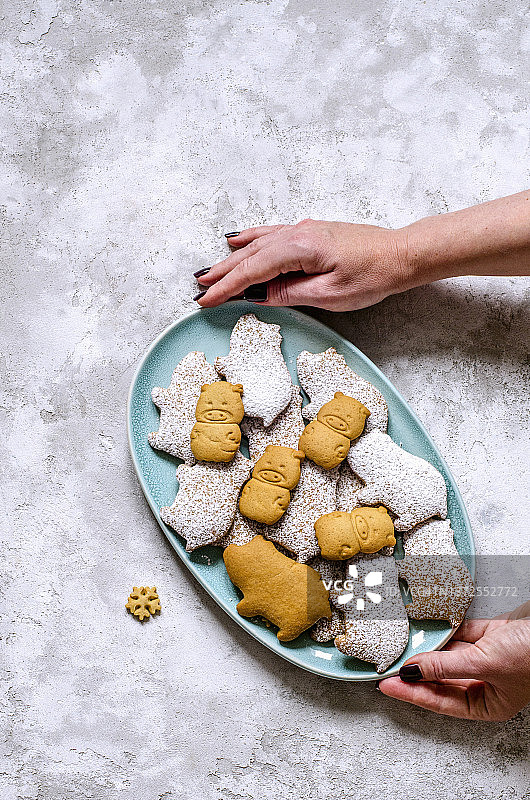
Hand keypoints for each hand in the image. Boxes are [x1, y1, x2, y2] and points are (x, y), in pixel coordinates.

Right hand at [195, 193, 529, 309]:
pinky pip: (271, 234)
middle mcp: (297, 233)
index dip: (226, 287)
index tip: (205, 300)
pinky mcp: (311, 232)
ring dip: (232, 257)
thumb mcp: (330, 295)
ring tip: (210, 268)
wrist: (400, 254)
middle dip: (222, 272)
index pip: (253, 271)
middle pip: (250, 254)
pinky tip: (239, 239)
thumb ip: (290, 293)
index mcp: (299, 248)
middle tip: (198, 286)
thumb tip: (259, 296)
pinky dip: (251, 238)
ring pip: (258, 243)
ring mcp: (303, 229)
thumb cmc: (372, 275)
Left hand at [378, 601, 529, 720]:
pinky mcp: (491, 633)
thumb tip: (414, 670)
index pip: (441, 702)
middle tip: (387, 666)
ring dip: (428, 647)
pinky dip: (445, 628)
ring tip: (401, 644)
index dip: (412, 693)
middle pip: (441, 679)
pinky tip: (427, 626)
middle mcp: (487, 681)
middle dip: (415, 672)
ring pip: (449, 653)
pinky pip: (461, 631)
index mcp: (489, 702)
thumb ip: (446, 667)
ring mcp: (488, 656)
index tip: (387, 685)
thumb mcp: (485, 664)